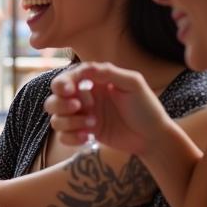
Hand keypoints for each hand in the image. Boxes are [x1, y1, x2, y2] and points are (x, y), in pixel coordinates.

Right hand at [45, 63, 171, 157]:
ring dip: (70, 123)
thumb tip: (85, 68)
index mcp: (93, 82)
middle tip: (78, 108)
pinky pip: (63, 136)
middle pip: (54, 99)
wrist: (153, 137)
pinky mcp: (83, 134)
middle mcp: (84, 98)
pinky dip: (71, 138)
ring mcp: (82, 117)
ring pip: (56, 119)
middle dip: (60, 104)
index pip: (67, 78)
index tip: (69, 91)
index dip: (62, 83)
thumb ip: (108, 72)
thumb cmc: (146, 107)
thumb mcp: (132, 83)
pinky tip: (88, 138)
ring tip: (92, 125)